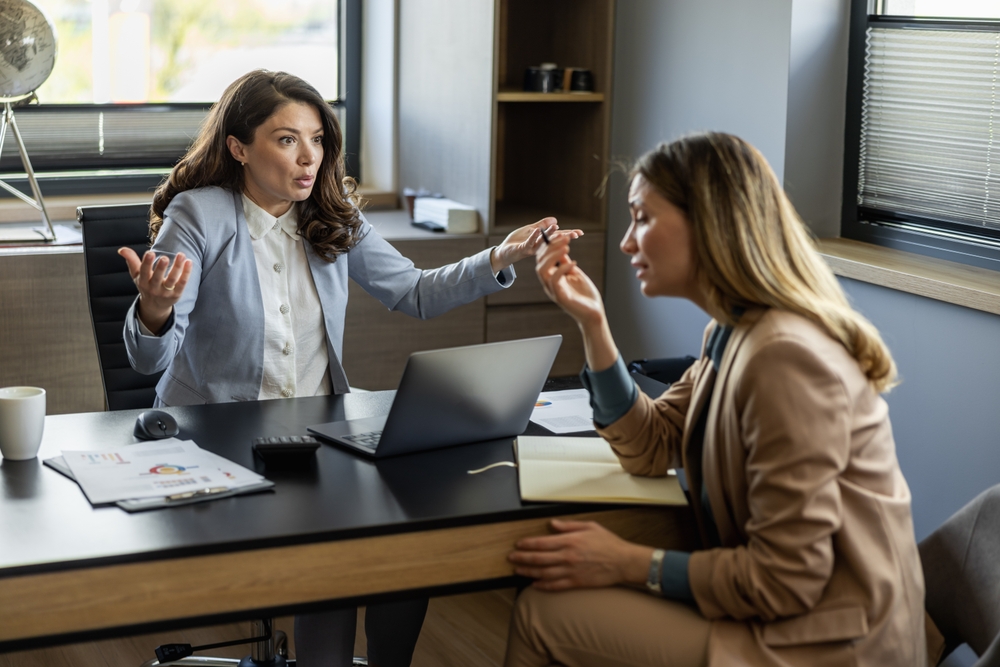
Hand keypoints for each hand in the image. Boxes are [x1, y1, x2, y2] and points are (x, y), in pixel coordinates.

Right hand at [118, 247, 192, 333]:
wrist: (154, 306)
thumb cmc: (145, 284)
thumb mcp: (136, 274)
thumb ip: (131, 261)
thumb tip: (121, 249)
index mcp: (143, 281)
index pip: (143, 272)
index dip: (146, 263)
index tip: (150, 252)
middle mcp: (153, 288)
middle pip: (157, 277)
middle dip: (160, 268)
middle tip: (165, 257)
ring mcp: (165, 292)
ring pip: (172, 279)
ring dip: (177, 267)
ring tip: (181, 255)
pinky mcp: (176, 294)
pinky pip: (182, 283)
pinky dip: (186, 273)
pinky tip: (189, 262)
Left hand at [489, 217, 582, 273]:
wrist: (504, 252)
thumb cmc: (518, 241)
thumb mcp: (531, 230)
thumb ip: (542, 224)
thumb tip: (555, 219)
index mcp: (543, 241)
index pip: (558, 237)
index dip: (569, 234)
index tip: (580, 233)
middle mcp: (539, 246)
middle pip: (554, 240)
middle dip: (564, 237)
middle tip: (575, 235)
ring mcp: (531, 248)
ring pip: (543, 242)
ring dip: (550, 235)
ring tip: (557, 228)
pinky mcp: (522, 249)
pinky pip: (529, 242)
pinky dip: (534, 236)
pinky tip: (538, 231)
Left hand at [508, 519, 653, 590]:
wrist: (623, 562)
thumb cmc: (608, 543)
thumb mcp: (589, 526)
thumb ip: (569, 525)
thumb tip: (552, 523)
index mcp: (570, 541)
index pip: (541, 543)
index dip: (527, 544)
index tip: (518, 544)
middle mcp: (567, 556)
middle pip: (538, 558)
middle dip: (522, 558)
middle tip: (512, 558)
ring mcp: (571, 571)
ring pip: (543, 573)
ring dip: (528, 572)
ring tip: (518, 570)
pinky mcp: (576, 582)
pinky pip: (555, 585)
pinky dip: (543, 585)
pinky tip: (535, 584)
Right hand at [536, 231, 618, 370]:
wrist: (593, 313)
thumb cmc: (585, 294)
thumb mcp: (574, 273)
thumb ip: (565, 262)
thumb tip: (561, 247)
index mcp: (551, 277)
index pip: (542, 257)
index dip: (549, 244)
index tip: (561, 233)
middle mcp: (548, 283)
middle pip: (539, 262)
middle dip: (550, 247)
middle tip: (565, 238)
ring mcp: (553, 291)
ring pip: (542, 270)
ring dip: (552, 256)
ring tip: (566, 246)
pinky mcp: (560, 297)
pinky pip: (555, 280)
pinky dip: (562, 269)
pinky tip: (573, 263)